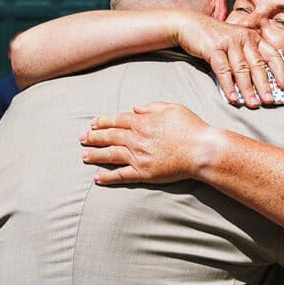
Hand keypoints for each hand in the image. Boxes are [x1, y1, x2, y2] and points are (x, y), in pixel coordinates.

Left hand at [81, 102, 213, 183]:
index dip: (102, 121)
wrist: (201, 150)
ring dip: (96, 155)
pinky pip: (121, 175)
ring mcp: (138, 157)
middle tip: (81, 139)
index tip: (92, 123)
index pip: (116, 120)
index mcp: (142, 122)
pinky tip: (98, 178)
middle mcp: (136, 139)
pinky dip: (108, 176)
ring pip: (111, 155)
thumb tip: (135, 108)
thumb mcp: (172, 108)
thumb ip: (152, 107)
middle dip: (93, 137)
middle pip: (109, 137)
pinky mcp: (144, 173)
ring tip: (84, 156)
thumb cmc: (191, 127)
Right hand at [171, 13, 283, 108]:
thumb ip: (248, 56)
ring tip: (253, 104)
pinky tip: (233, 98)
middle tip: (270, 101)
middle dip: (265, 85)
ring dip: (248, 89)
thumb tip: (262, 82)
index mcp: (253, 37)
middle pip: (258, 65)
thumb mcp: (237, 42)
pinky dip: (229, 86)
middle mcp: (244, 38)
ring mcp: (229, 42)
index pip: (272, 55)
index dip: (280, 71)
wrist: (190, 25)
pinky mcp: (213, 48)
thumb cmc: (216, 38)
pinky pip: (223, 70)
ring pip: (241, 69)